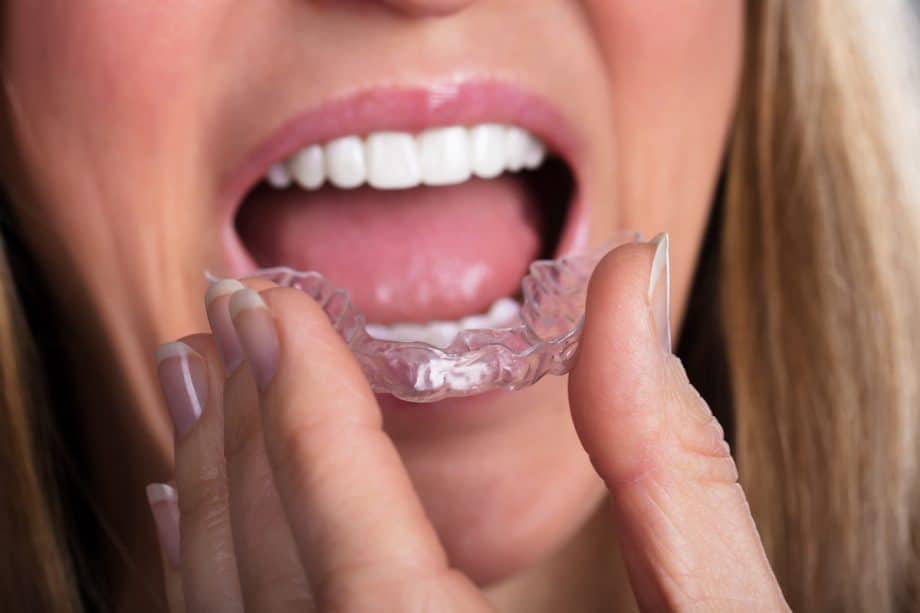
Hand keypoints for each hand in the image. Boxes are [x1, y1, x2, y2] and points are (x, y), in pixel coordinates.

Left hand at [147, 236, 788, 611]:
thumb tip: (629, 281)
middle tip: (226, 317)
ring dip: (209, 495)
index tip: (269, 297)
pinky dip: (208, 582)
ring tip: (202, 390)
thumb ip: (668, 455)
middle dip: (241, 429)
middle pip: (271, 573)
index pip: (352, 525)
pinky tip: (197, 522)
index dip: (302, 393)